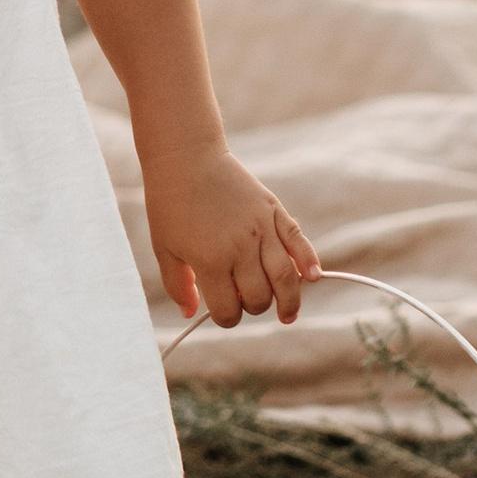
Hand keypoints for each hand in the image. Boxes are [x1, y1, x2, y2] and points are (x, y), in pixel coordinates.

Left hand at [144, 143, 317, 328]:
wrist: (186, 158)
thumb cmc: (169, 204)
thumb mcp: (164, 249)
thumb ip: (178, 285)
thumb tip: (190, 314)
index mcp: (211, 261)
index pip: (228, 310)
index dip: (225, 318)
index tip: (222, 313)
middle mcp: (241, 248)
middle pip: (259, 297)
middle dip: (253, 307)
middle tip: (245, 301)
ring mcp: (261, 228)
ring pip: (285, 277)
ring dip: (289, 301)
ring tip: (287, 314)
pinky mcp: (273, 210)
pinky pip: (298, 241)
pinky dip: (309, 261)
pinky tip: (312, 277)